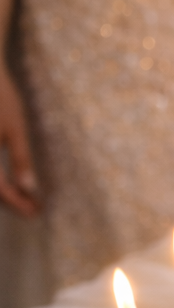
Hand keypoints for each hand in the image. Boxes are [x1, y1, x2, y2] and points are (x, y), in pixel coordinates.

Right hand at [0, 64, 40, 216]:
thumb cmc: (0, 95)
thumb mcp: (14, 127)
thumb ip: (20, 160)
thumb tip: (29, 189)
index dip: (18, 203)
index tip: (36, 212)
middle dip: (9, 201)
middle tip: (32, 209)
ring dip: (1, 192)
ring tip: (22, 198)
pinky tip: (9, 182)